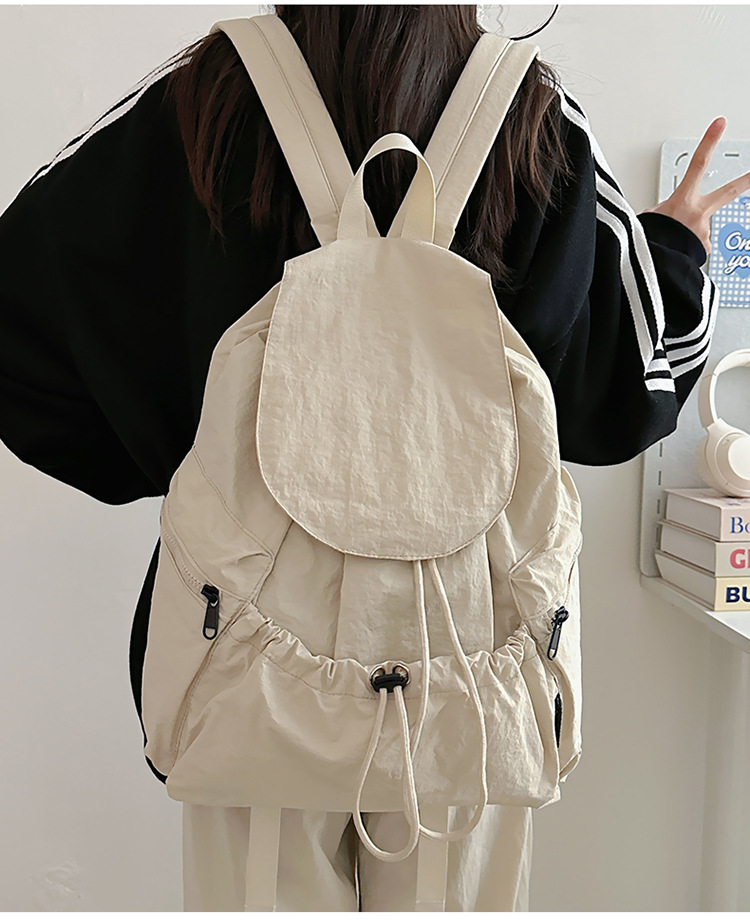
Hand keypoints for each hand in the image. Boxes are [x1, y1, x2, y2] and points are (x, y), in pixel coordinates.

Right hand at [643, 117, 749, 254]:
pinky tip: (673, 249)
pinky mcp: (704, 248)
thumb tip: (667, 213)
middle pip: (729, 190)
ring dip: (687, 230)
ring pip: (700, 225)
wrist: (653, 269)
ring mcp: (704, 231)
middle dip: (746, 179)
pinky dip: (685, 245)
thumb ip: (661, 209)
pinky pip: (695, 244)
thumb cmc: (648, 243)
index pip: (698, 164)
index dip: (709, 142)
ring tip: (669, 240)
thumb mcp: (648, 218)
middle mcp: (698, 214)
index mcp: (682, 201)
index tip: (720, 124)